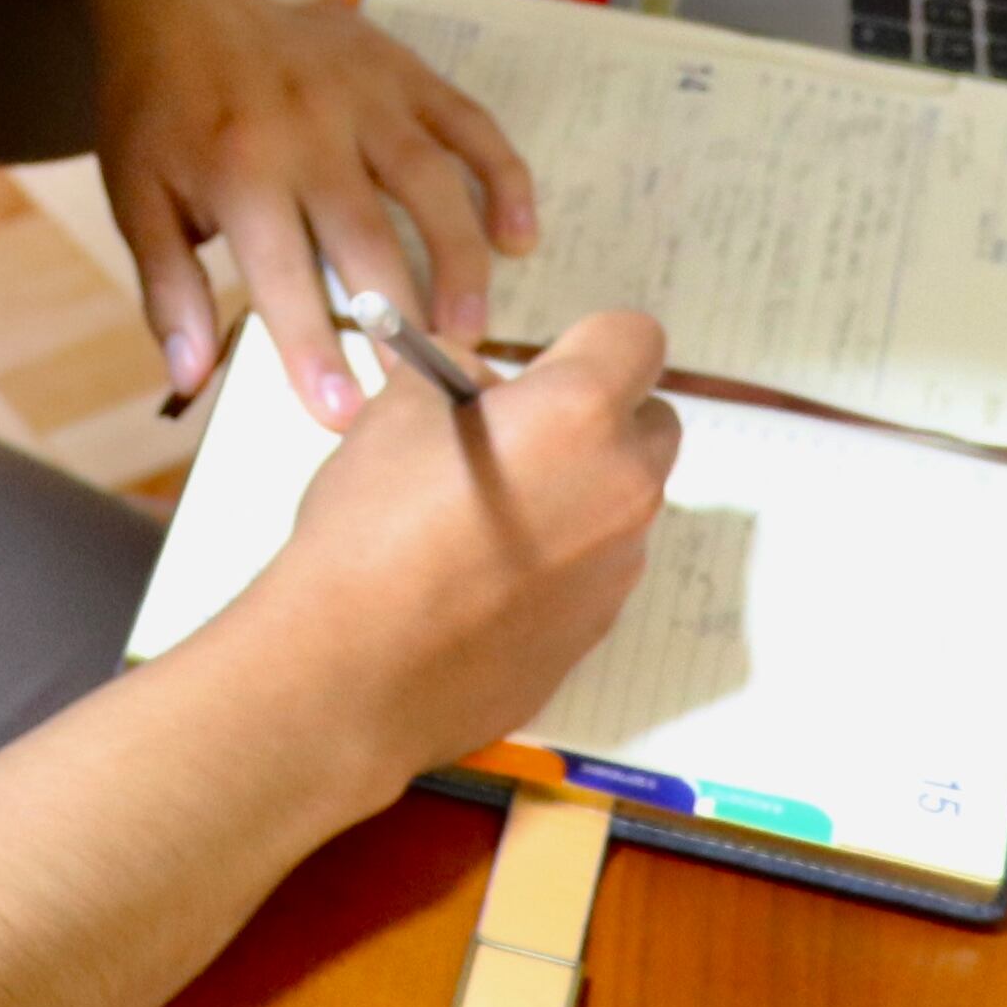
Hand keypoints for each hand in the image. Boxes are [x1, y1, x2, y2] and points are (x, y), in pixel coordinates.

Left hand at [81, 0, 539, 423]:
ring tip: (471, 331)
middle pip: (366, 237)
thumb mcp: (137, 201)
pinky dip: (502, 176)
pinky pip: (468, 122)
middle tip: (426, 392)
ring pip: (431, 182)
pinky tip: (520, 237)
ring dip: (459, 260)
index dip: (313, 350)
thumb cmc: (156, 116)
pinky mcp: (401, 70)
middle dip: (398, 319)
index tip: (341, 416)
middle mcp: (307, 128)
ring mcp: (363, 94)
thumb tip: (191, 377)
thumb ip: (170, 290)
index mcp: (237, 168)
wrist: (176, 5)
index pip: (283, 275)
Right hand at [232, 310, 677, 799]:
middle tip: (517, 442)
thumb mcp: (400, 407)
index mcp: (581, 413)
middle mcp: (623, 486)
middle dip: (601, 420)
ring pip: (623, 501)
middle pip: (651, 424)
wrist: (354, 668)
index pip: (636, 338)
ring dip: (580, 493)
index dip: (587, 345)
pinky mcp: (600, 628)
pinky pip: (597, 567)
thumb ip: (463, 374)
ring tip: (486, 522)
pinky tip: (484, 581)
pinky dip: (562, 559)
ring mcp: (619, 566)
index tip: (535, 374)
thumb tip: (492, 387)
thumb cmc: (369, 524)